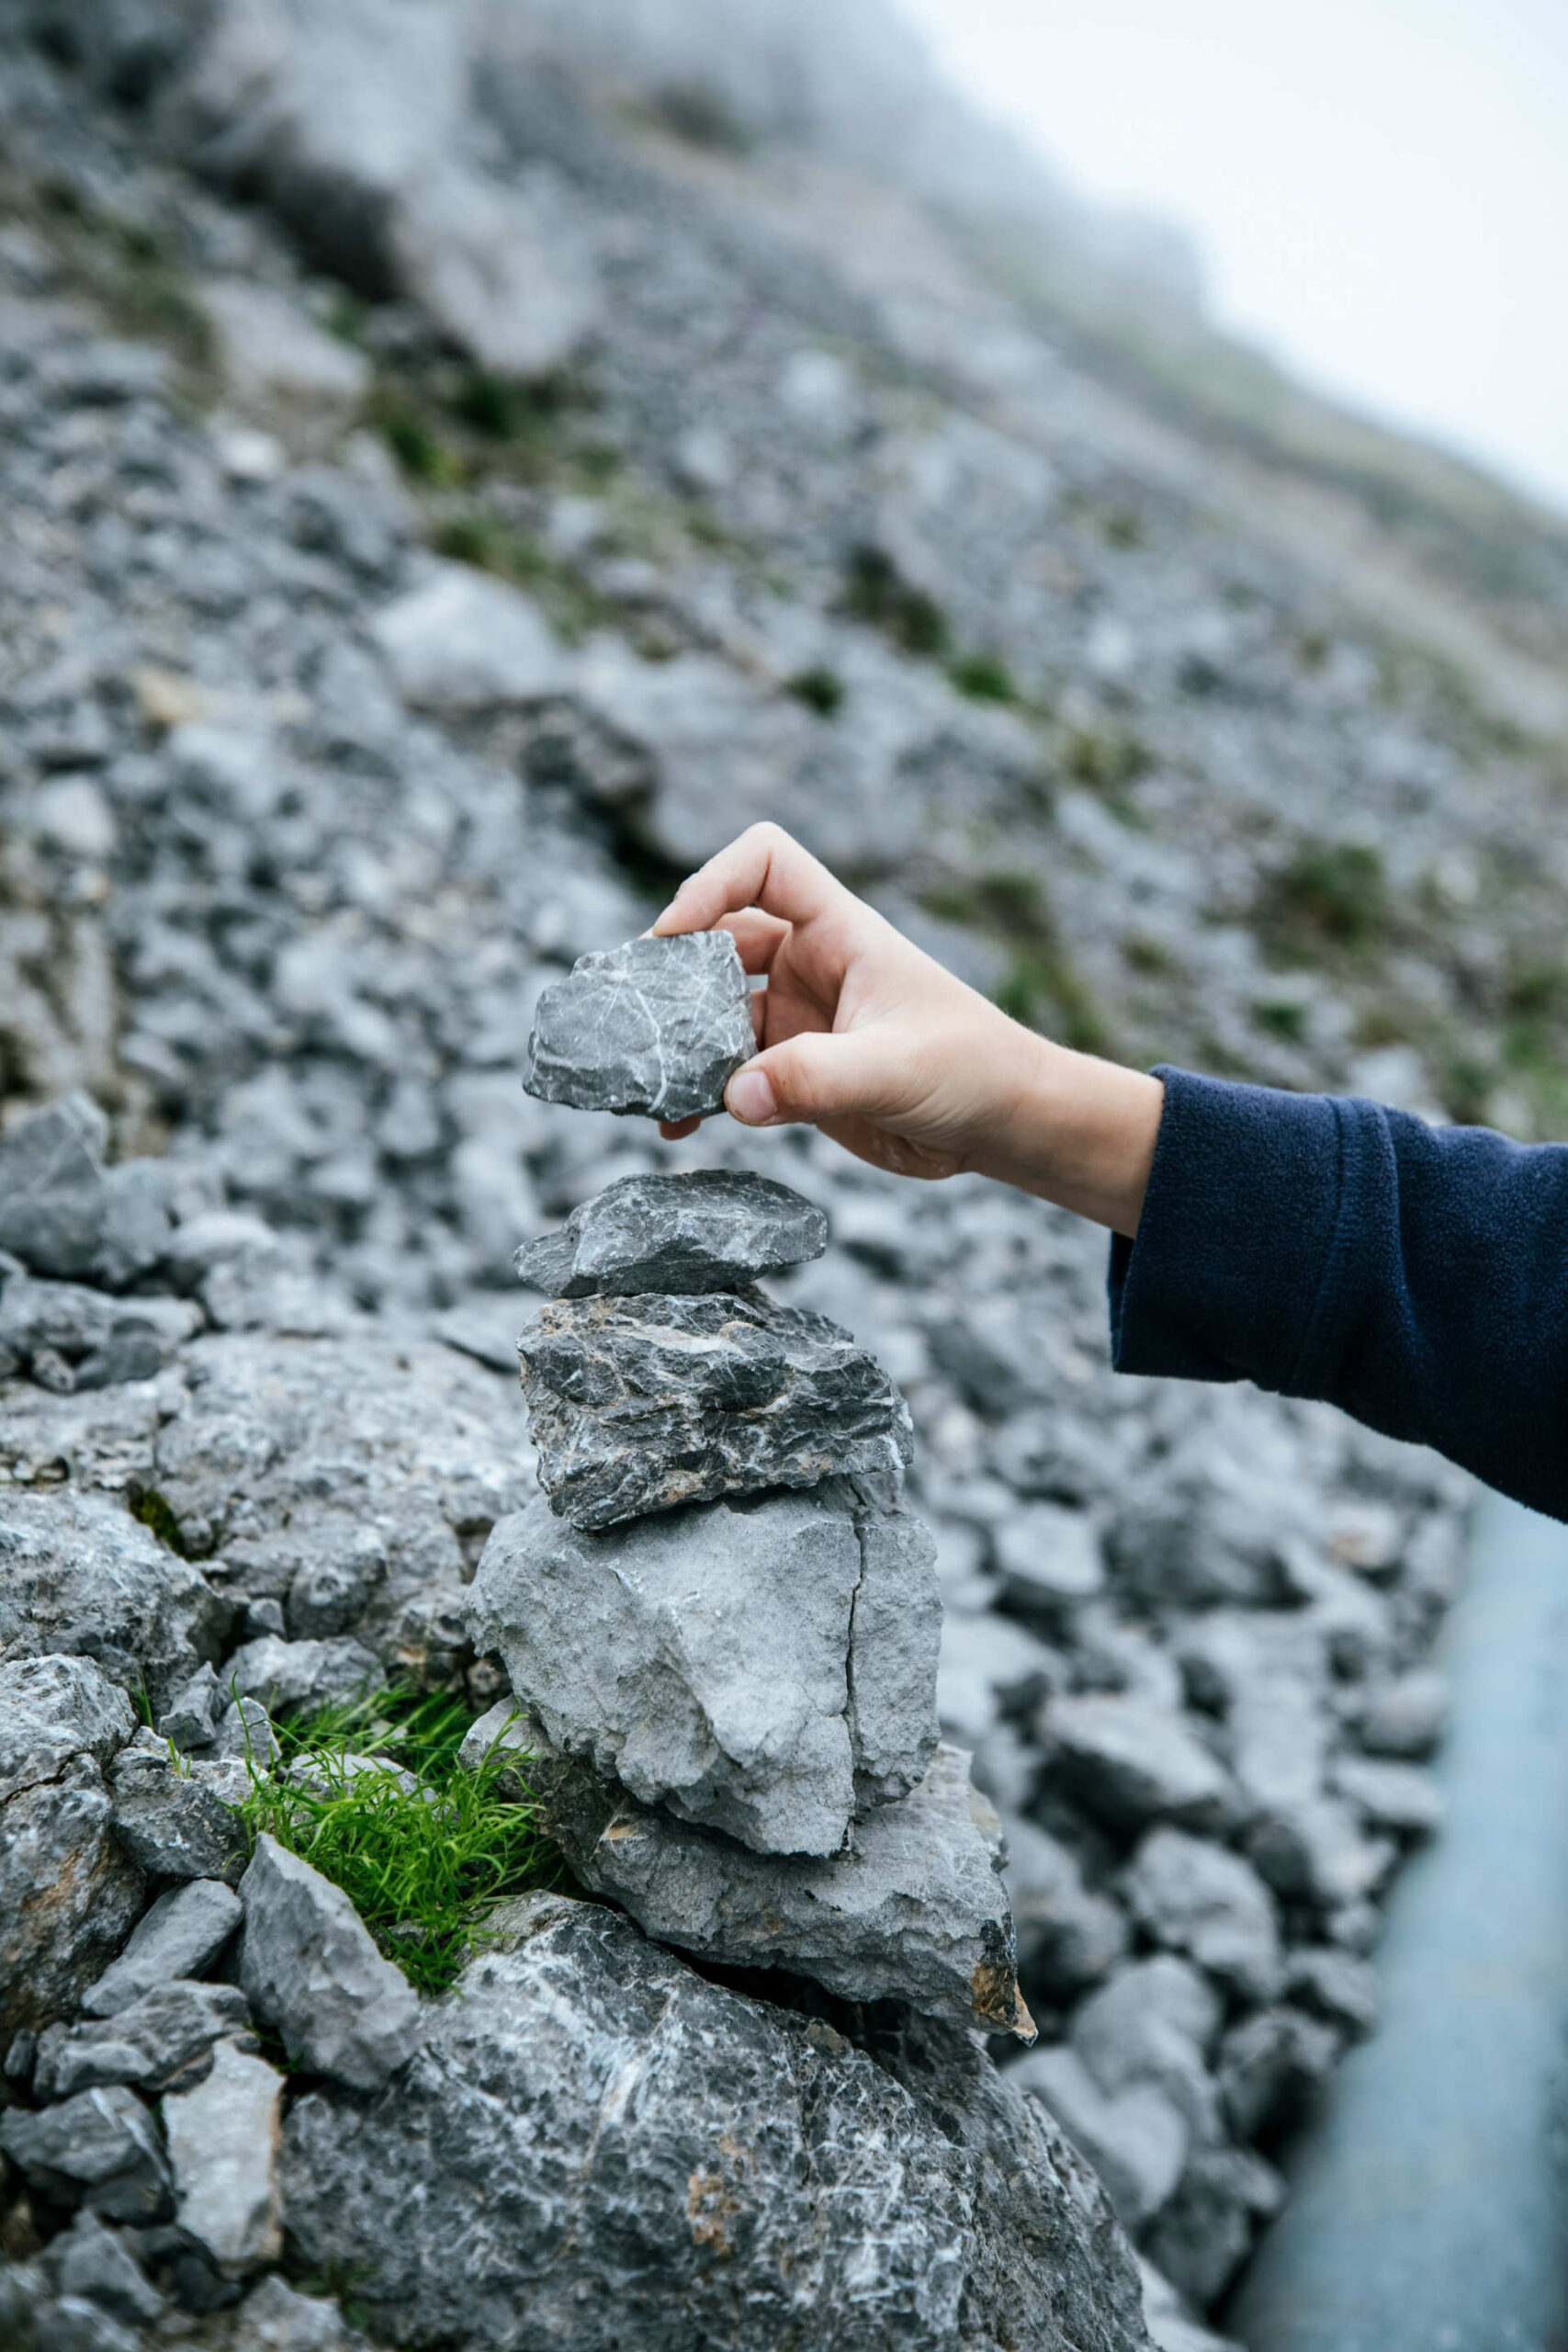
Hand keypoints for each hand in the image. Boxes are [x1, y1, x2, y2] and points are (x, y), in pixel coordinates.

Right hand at [650, 823, 1162, 1235]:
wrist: (1003, 1126)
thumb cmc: (972, 1070)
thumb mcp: (894, 1069)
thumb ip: (815, 1079)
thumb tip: (733, 1096)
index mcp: (839, 932)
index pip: (766, 863)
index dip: (714, 882)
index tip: (676, 936)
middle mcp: (811, 966)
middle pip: (720, 942)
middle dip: (674, 973)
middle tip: (631, 1015)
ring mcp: (800, 1020)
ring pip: (715, 1016)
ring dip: (679, 1044)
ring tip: (641, 1079)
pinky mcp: (796, 1074)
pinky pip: (730, 1076)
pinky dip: (699, 1095)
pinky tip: (675, 1125)